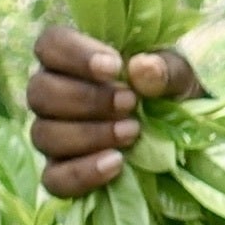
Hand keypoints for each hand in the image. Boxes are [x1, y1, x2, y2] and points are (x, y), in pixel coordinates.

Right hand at [27, 26, 199, 195]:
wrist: (184, 139)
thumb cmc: (170, 95)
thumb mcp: (180, 76)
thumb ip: (165, 68)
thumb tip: (141, 68)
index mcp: (73, 60)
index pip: (49, 44)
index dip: (75, 54)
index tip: (114, 66)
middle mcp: (53, 96)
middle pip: (40, 91)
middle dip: (87, 99)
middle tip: (130, 104)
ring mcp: (52, 136)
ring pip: (43, 134)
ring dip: (88, 135)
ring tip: (131, 133)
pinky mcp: (61, 173)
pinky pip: (54, 179)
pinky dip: (83, 173)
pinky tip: (116, 164)